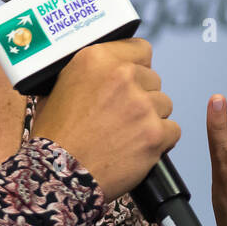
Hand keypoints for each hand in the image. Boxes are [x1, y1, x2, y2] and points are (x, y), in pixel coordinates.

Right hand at [31, 39, 180, 202]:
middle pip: (153, 79)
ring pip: (164, 104)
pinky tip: (137, 149)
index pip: (140, 49)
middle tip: (121, 116)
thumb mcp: (55, 91)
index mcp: (96, 59)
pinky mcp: (155, 133)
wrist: (57, 176)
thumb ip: (83, 75)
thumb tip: (98, 74)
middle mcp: (122, 76)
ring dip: (151, 118)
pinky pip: (173, 131)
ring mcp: (141, 105)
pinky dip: (159, 142)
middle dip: (141, 96)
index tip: (130, 81)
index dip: (136, 67)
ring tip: (127, 135)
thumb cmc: (53, 138)